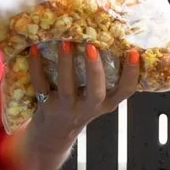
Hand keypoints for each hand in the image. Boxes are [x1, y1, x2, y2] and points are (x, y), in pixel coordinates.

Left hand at [18, 43, 144, 158]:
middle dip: (94, 70)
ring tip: (65, 42)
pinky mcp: (46, 105)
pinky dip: (36, 66)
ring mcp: (66, 108)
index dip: (131, 74)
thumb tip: (111, 36)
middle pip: (96, 92)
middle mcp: (88, 107)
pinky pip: (40, 84)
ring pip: (67, 87)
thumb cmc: (80, 106)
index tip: (134, 52)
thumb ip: (105, 77)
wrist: (54, 133)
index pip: (125, 91)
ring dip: (66, 64)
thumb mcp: (99, 97)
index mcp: (106, 103)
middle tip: (92, 47)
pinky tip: (35, 49)